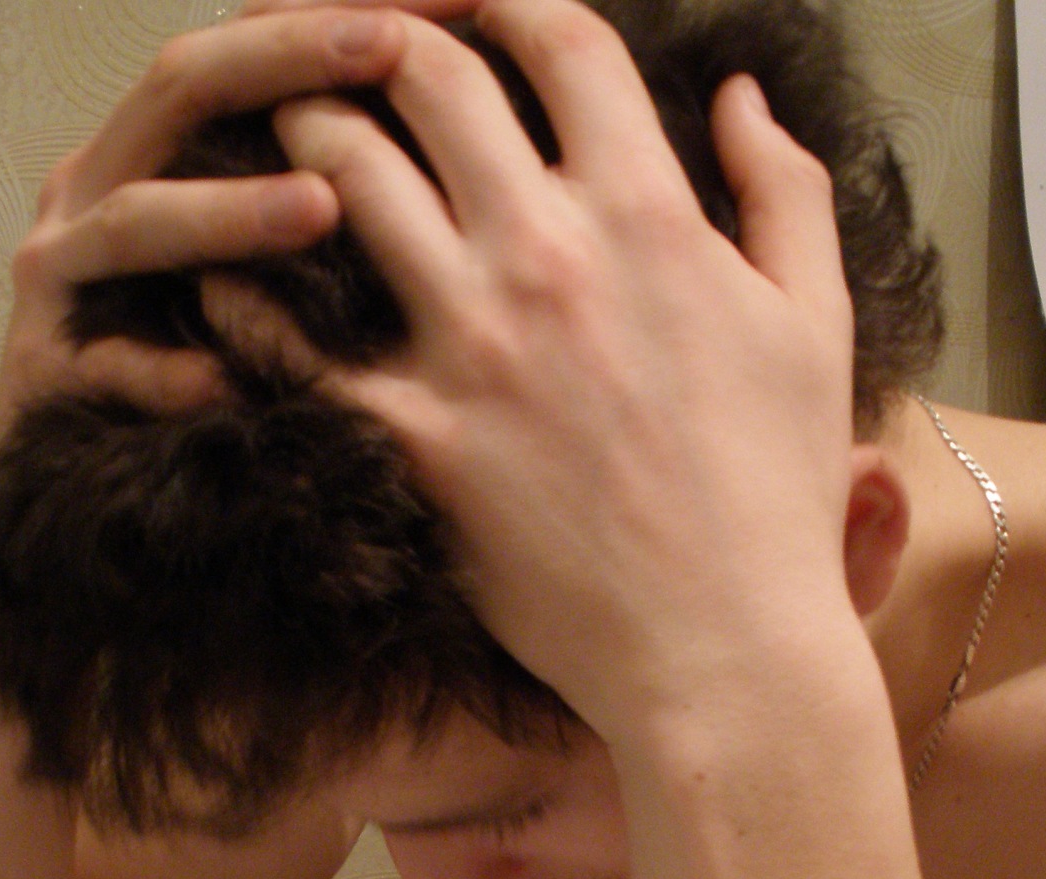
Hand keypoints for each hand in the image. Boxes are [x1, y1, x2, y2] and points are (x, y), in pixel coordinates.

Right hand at [0, 7, 409, 435]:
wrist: (71, 473)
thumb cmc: (180, 356)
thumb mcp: (244, 254)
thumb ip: (306, 187)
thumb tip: (437, 124)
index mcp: (146, 145)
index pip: (236, 45)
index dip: (324, 13)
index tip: (431, 1)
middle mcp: (94, 186)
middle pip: (182, 89)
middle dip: (285, 58)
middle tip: (386, 48)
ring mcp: (61, 274)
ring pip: (136, 220)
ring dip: (227, 212)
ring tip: (320, 208)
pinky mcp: (44, 370)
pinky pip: (110, 365)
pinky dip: (168, 373)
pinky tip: (229, 378)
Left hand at [272, 0, 860, 748]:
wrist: (721, 647)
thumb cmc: (777, 496)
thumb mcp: (815, 325)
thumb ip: (784, 192)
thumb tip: (738, 96)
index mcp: (650, 214)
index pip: (559, 41)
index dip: (509, 1)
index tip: (479, 6)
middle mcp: (547, 255)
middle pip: (430, 79)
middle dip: (383, 38)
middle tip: (352, 45)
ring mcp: (471, 346)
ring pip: (346, 182)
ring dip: (306, 134)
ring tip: (287, 131)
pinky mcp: (416, 440)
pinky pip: (299, 351)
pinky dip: (252, 303)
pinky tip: (229, 281)